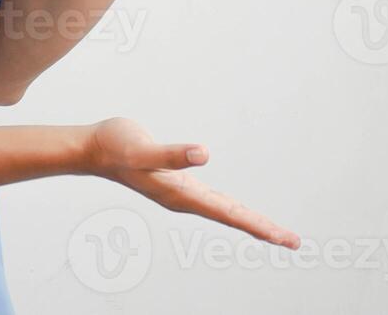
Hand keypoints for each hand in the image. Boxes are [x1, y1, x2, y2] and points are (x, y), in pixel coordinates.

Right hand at [86, 116, 299, 248]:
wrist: (93, 148)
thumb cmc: (115, 146)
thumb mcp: (143, 148)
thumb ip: (172, 153)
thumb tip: (204, 154)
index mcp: (181, 194)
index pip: (229, 214)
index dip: (258, 226)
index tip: (285, 239)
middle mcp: (184, 198)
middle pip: (232, 217)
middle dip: (262, 229)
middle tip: (293, 241)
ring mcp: (181, 193)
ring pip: (224, 211)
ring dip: (249, 221)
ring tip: (273, 232)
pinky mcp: (177, 183)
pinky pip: (213, 201)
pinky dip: (231, 209)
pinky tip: (237, 211)